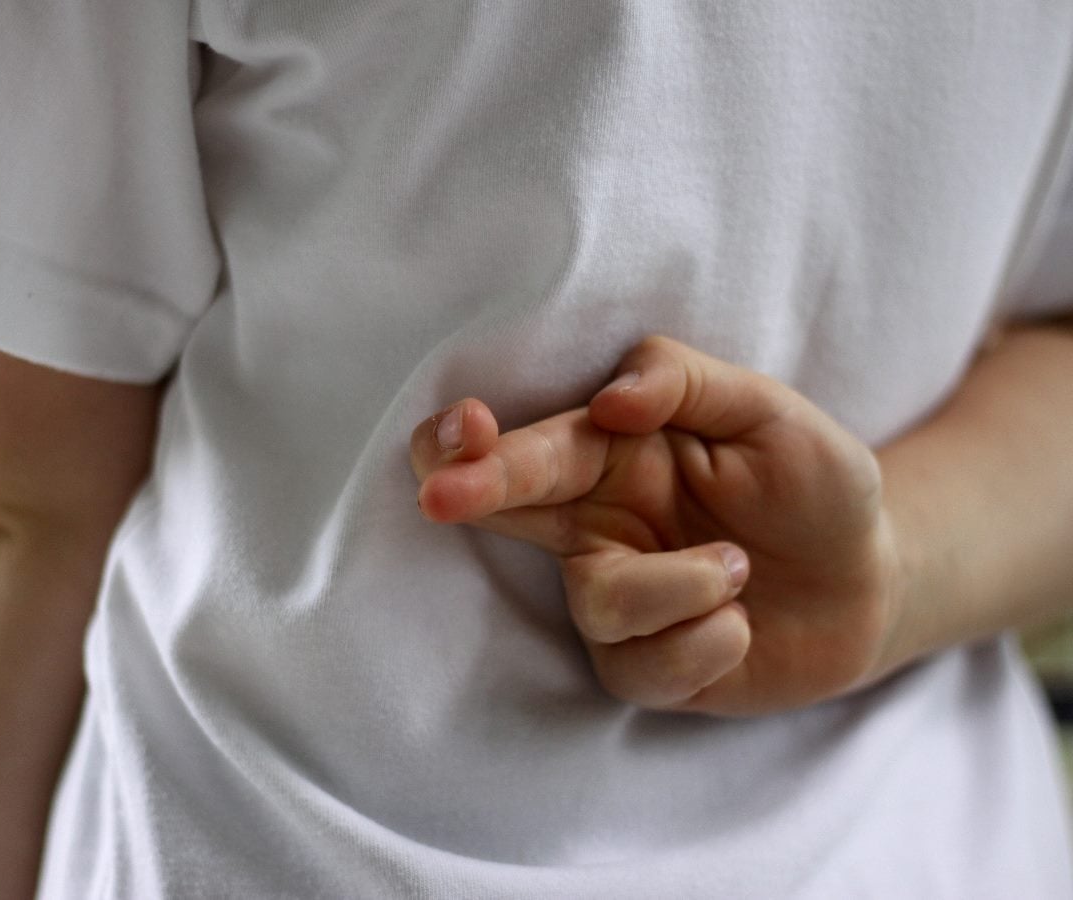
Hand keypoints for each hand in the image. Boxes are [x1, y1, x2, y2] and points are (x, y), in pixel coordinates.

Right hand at [411, 336, 904, 715]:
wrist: (873, 581)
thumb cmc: (816, 487)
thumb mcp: (771, 413)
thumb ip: (685, 383)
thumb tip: (609, 405)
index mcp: (614, 456)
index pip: (528, 445)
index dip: (476, 441)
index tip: (467, 430)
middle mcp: (598, 525)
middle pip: (498, 511)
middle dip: (467, 494)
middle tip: (443, 496)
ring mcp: (616, 599)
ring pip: (599, 603)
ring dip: (680, 586)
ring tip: (741, 568)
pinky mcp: (644, 667)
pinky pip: (642, 667)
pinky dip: (707, 642)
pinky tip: (743, 624)